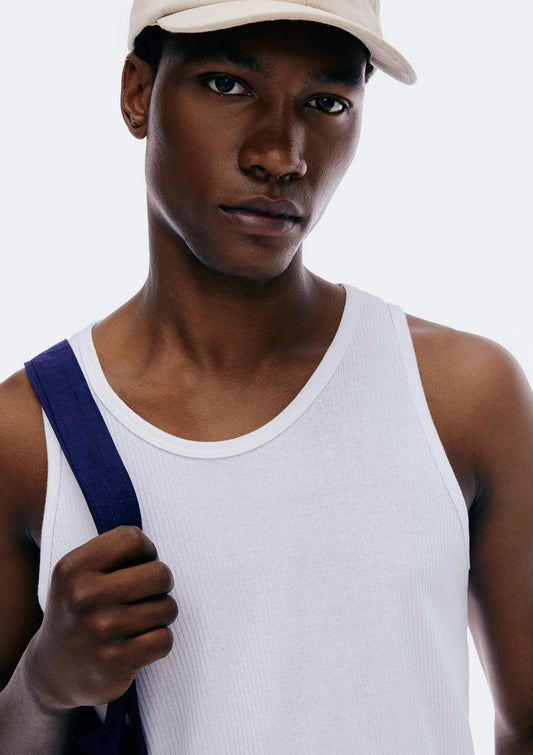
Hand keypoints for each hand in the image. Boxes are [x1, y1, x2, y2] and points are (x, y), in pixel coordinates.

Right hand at [25, 526, 177, 710]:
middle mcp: (84, 597)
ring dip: (162, 614)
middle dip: (162, 584)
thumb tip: (153, 552)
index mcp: (73, 568)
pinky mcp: (116, 661)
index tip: (140, 566)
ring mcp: (101, 630)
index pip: (133, 539)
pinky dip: (160, 641)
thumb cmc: (78, 612)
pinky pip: (165, 639)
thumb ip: (113, 553)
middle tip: (146, 595)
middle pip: (159, 573)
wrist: (52, 672)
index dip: (147, 551)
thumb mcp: (77, 574)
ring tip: (139, 620)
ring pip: (168, 608)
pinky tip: (139, 643)